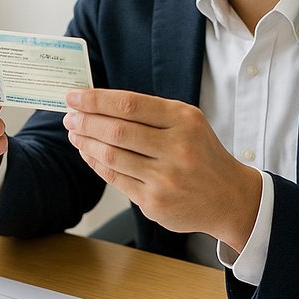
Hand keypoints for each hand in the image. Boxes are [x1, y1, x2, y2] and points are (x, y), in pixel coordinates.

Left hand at [62, 89, 261, 251]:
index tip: (75, 95)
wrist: (229, 197)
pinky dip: (96, 163)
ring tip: (75, 132)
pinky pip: (116, 179)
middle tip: (69, 115)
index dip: (97, 99)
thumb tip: (98, 103)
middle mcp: (177, 149)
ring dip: (86, 142)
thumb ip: (150, 113)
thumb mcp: (188, 122)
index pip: (130, 105)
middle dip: (86, 121)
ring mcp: (165, 179)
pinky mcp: (155, 203)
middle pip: (117, 130)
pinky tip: (88, 152)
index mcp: (185, 121)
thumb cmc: (201, 153)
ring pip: (112, 156)